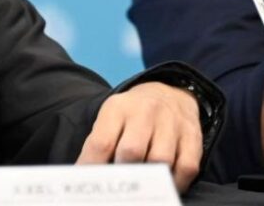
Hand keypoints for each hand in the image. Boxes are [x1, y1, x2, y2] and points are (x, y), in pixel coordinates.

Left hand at [77, 81, 201, 191]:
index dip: (92, 167)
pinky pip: (186, 168)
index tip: (89, 183)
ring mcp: (171, 124)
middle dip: (122, 173)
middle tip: (118, 186)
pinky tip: (164, 187)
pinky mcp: (193, 138)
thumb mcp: (111, 117)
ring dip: (149, 180)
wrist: (170, 93)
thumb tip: (89, 174)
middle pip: (131, 151)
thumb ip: (101, 143)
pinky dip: (175, 183)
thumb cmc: (133, 113)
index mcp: (117, 108)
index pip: (101, 142)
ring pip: (160, 161)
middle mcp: (145, 113)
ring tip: (141, 188)